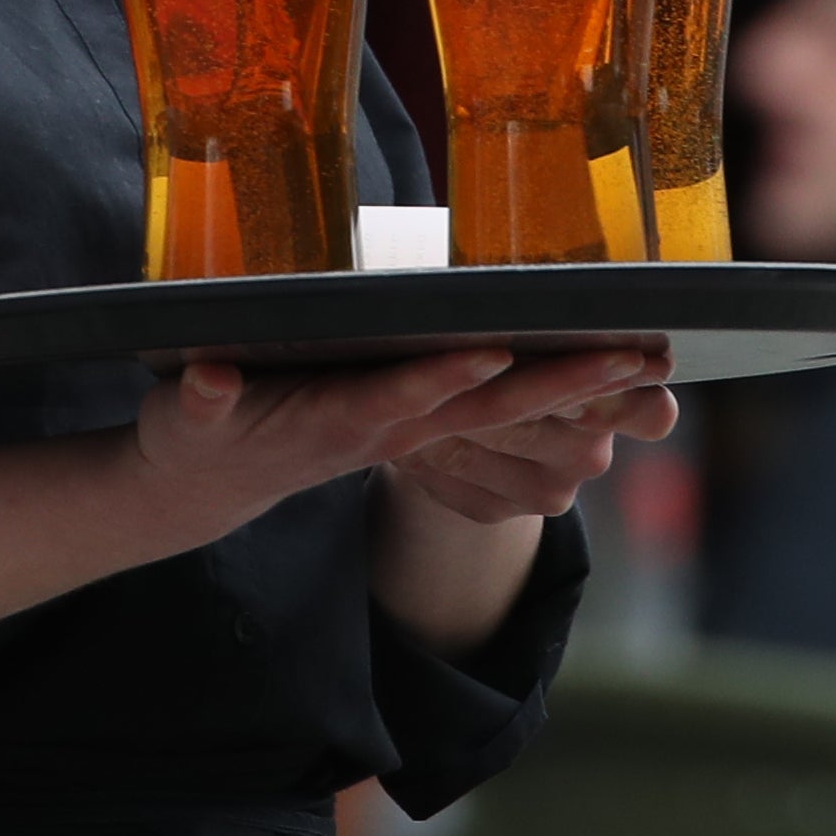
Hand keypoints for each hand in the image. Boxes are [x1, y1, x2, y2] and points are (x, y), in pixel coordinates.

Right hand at [130, 347, 669, 545]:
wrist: (214, 484)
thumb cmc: (198, 441)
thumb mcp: (186, 420)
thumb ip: (203, 401)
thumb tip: (211, 383)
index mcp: (335, 425)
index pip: (400, 401)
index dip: (444, 379)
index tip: (497, 351)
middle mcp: (389, 433)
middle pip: (486, 411)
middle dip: (561, 386)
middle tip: (635, 357)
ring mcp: (409, 432)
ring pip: (507, 412)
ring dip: (578, 391)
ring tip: (649, 358)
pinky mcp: (417, 425)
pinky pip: (497, 409)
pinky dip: (552, 392)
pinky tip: (606, 370)